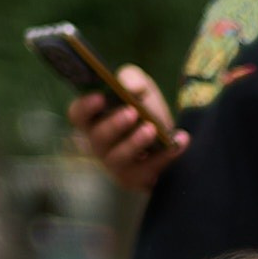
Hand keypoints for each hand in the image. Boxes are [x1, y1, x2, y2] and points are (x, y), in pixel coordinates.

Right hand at [68, 67, 185, 191]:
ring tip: (152, 129)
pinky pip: (148, 170)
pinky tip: (181, 140)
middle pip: (98, 137)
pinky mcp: (136, 179)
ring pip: (119, 157)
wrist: (169, 139)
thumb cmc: (145, 109)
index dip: (85, 107)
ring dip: (135, 142)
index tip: (100, 97)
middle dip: (114, 124)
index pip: (77, 114)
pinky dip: (165, 155)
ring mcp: (116, 165)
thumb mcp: (139, 86)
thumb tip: (131, 88)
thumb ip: (132, 79)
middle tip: (132, 111)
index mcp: (93, 119)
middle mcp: (99, 144)